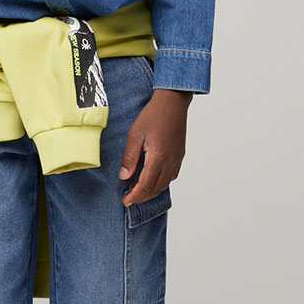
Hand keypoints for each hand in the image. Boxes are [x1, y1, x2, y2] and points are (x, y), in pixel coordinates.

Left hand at [118, 88, 191, 206]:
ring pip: (164, 185)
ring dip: (150, 191)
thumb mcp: (135, 134)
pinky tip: (151, 179)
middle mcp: (170, 162)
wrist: (173, 103)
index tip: (125, 200)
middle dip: (141, 197)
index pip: (145, 185)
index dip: (134, 196)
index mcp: (158, 158)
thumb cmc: (154, 115)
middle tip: (128, 197)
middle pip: (155, 188)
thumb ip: (130, 157)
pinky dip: (160, 183)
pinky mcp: (179, 156)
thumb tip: (124, 176)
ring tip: (136, 188)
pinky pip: (171, 177)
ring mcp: (176, 160)